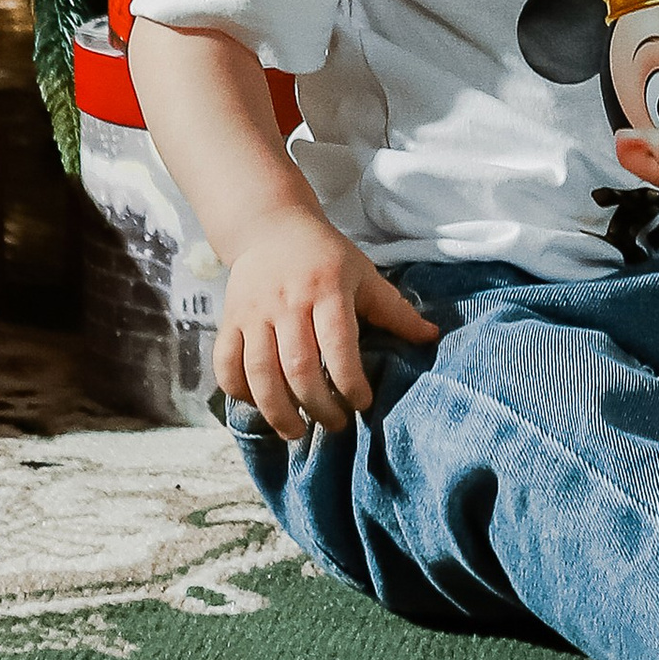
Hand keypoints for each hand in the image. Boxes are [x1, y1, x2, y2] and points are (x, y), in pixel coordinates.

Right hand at [217, 207, 439, 440]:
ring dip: (277, 410)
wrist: (271, 226)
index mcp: (327, 288)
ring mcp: (253, 312)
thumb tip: (432, 338)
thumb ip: (394, 310)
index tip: (363, 403)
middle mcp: (287, 301)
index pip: (338, 344)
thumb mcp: (364, 274)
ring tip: (296, 432)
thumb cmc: (326, 256)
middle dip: (318, 406)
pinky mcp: (229, 320)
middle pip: (298, 367)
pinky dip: (239, 392)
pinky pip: (227, 363)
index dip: (350, 381)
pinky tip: (259, 406)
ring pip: (259, 372)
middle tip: (336, 424)